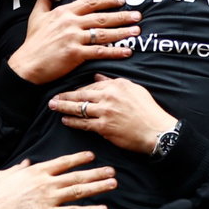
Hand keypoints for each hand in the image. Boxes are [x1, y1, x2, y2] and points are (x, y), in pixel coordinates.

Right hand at [0, 151, 116, 208]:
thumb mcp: (4, 174)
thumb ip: (19, 168)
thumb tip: (27, 162)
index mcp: (36, 171)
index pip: (63, 162)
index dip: (79, 158)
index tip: (92, 155)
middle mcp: (46, 183)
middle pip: (77, 176)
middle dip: (96, 173)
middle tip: (112, 171)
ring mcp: (49, 199)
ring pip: (79, 191)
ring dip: (98, 187)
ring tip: (113, 184)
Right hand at [10, 0, 138, 84]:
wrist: (27, 65)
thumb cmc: (32, 42)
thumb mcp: (37, 15)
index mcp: (64, 12)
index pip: (91, 2)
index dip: (108, 0)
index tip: (122, 0)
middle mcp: (71, 23)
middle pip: (102, 16)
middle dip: (122, 15)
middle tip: (137, 15)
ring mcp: (74, 38)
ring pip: (104, 33)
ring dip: (123, 32)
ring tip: (136, 31)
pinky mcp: (75, 54)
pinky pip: (100, 51)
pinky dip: (115, 51)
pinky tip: (127, 51)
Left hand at [49, 75, 176, 154]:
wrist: (156, 131)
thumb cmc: (148, 111)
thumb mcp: (133, 90)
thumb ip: (114, 82)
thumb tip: (98, 78)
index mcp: (116, 85)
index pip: (91, 85)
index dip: (77, 89)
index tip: (68, 91)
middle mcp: (108, 96)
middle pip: (80, 94)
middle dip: (64, 96)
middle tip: (52, 98)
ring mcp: (105, 111)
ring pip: (78, 108)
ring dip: (63, 108)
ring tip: (53, 107)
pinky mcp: (104, 127)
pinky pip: (83, 123)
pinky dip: (72, 122)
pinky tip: (65, 120)